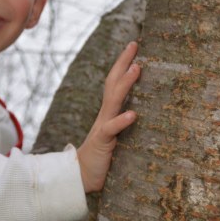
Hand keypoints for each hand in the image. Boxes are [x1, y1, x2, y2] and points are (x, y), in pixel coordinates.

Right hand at [77, 41, 139, 192]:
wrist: (80, 177)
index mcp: (108, 113)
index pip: (115, 83)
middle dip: (123, 63)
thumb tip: (139, 111)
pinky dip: (122, 120)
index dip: (123, 64)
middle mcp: (105, 115)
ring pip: (113, 100)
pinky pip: (112, 129)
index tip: (134, 47)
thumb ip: (122, 123)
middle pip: (112, 83)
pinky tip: (133, 114)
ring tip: (137, 68)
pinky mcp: (103, 142)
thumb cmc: (100, 158)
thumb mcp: (114, 137)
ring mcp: (103, 127)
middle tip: (135, 44)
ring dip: (125, 84)